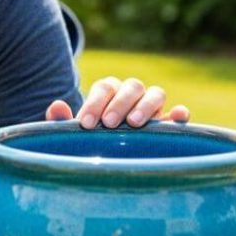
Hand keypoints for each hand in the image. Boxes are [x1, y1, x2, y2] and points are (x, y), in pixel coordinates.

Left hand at [45, 77, 189, 128]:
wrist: (108, 149)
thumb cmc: (90, 137)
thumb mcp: (74, 131)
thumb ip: (62, 120)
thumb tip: (56, 106)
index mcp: (108, 91)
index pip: (104, 88)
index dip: (95, 103)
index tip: (87, 124)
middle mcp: (131, 93)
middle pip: (131, 86)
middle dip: (119, 103)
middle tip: (109, 124)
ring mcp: (152, 105)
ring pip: (155, 93)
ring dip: (146, 106)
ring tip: (134, 123)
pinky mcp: (169, 122)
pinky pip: (178, 113)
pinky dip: (179, 114)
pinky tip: (178, 117)